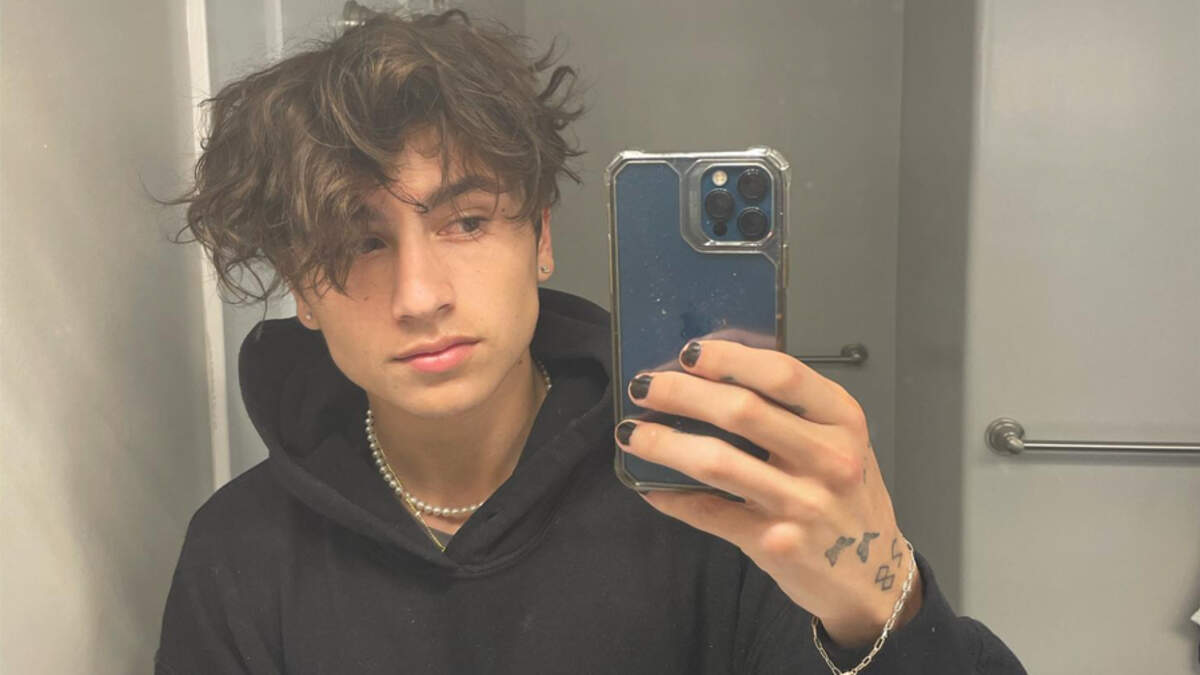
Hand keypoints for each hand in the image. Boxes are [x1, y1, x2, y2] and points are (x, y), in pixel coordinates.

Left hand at [614, 339, 922, 647]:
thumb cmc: (846, 497)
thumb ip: (791, 411)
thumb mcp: (839, 442)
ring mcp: (802, 505)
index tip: (688, 352)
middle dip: (681, 393)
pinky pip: (708, 512)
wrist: (871, 575)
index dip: (729, 358)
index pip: (782, 374)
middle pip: (741, 411)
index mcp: (843, 421)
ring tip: (632, 433)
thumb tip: (710, 375)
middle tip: (644, 387)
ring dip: (663, 443)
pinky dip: (671, 497)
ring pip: (716, 462)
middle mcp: (828, 459)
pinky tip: (650, 486)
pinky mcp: (775, 545)